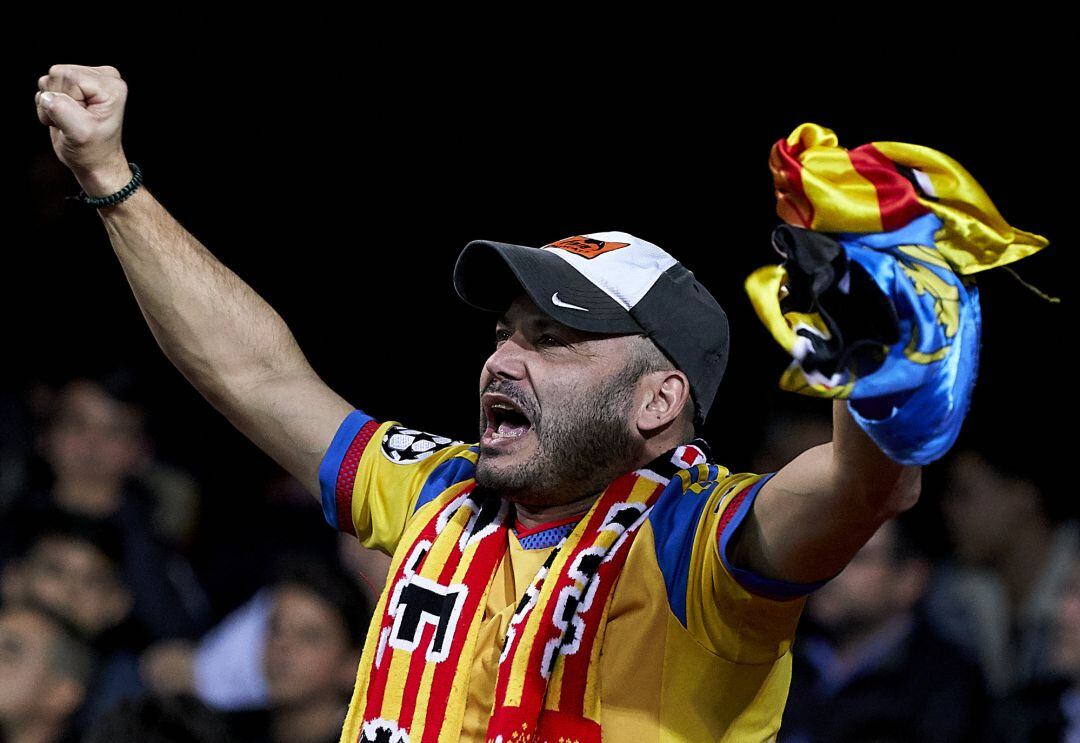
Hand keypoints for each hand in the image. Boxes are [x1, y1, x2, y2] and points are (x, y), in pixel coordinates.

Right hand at [35, 64, 131, 195]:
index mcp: (111, 86)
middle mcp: (103, 77)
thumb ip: (62, 110)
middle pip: (57, 74)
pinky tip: (63, 117)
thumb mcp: (79, 133)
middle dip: (57, 100)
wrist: (93, 162)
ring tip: (68, 120)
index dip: (67, 99)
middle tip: (73, 121)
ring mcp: (87, 80)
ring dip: (51, 105)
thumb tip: (46, 96)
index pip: (69, 76)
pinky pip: (45, 87)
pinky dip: (48, 105)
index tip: (81, 118)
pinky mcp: (73, 85)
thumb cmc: (93, 151)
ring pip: (48, 80)